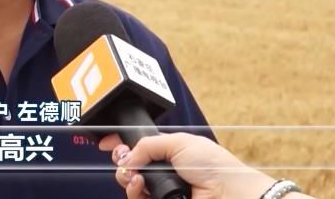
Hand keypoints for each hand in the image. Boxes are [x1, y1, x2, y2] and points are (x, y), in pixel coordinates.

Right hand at [98, 132, 276, 198]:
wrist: (228, 193)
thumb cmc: (214, 165)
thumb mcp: (179, 142)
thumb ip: (148, 144)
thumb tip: (128, 156)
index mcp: (168, 151)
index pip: (138, 146)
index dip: (121, 144)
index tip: (106, 143)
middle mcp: (162, 172)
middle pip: (130, 167)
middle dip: (121, 161)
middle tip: (122, 159)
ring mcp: (161, 191)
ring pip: (131, 185)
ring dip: (127, 179)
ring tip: (136, 177)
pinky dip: (134, 193)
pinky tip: (140, 186)